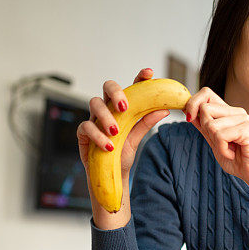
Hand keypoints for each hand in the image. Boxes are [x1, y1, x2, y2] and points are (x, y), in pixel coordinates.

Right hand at [77, 68, 169, 226]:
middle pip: (107, 87)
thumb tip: (165, 109)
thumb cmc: (122, 154)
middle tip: (125, 106)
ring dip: (105, 116)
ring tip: (115, 132)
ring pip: (94, 103)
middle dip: (116, 92)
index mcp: (123, 107)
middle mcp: (108, 109)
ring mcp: (94, 119)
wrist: (111, 176)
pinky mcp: (83, 133)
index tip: (148, 74)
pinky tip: (108, 146)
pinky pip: (86, 127)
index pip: (131, 88)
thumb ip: (146, 122)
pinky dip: (97, 136)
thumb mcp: (137, 137)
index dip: (139, 78)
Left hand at [183, 88, 248, 205]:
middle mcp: (237, 112)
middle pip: (205, 108)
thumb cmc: (236, 159)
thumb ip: (203, 126)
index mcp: (229, 112)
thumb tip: (188, 111)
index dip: (193, 103)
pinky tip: (233, 153)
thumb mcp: (214, 141)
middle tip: (219, 142)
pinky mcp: (247, 130)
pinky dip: (223, 149)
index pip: (206, 93)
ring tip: (229, 149)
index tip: (189, 118)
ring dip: (216, 143)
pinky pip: (221, 136)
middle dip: (206, 129)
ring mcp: (244, 119)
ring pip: (211, 125)